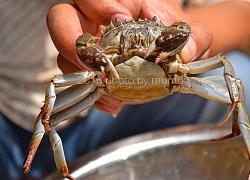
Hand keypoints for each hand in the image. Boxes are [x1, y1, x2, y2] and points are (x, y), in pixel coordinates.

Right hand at [46, 0, 211, 113]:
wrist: (166, 54)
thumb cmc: (170, 35)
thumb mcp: (184, 32)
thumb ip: (193, 37)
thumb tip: (185, 52)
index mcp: (114, 2)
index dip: (100, 6)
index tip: (121, 20)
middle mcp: (93, 23)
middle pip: (60, 21)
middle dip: (70, 41)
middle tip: (96, 63)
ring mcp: (89, 49)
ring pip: (65, 58)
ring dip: (85, 78)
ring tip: (112, 95)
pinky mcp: (90, 72)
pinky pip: (79, 83)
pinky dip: (94, 96)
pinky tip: (113, 104)